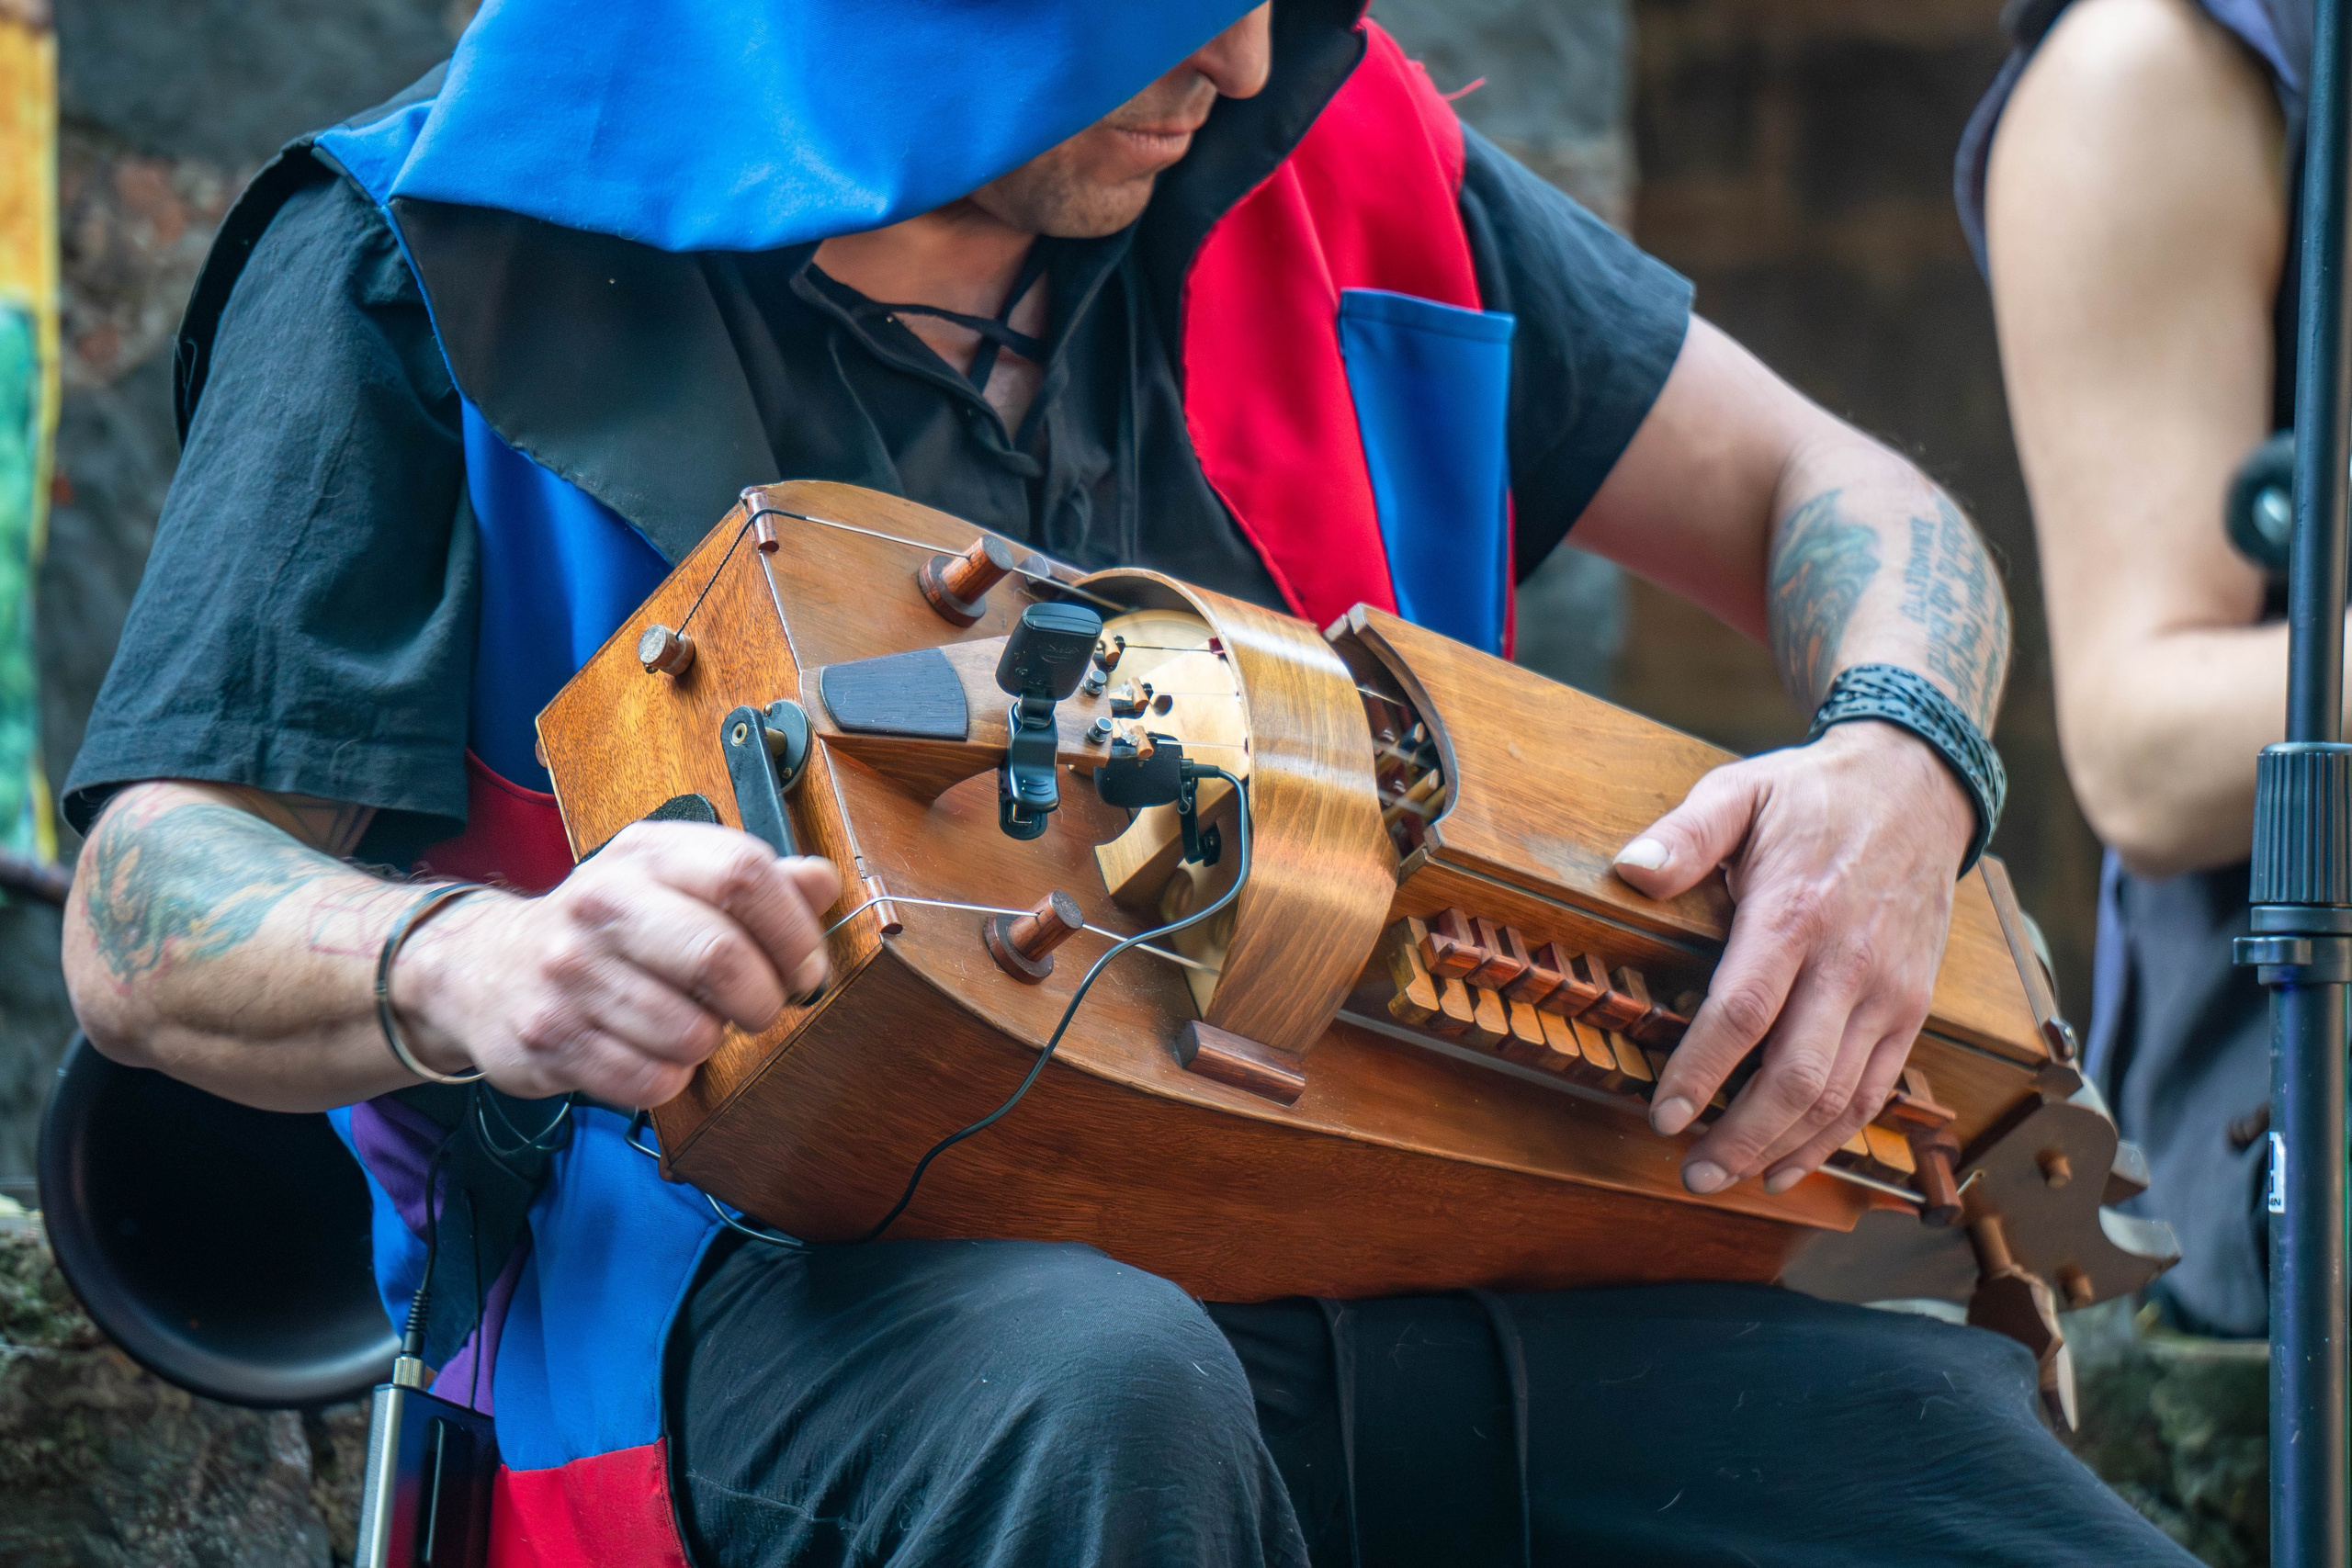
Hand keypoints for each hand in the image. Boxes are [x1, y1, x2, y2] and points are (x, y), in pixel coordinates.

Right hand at [391, 822, 841, 1105]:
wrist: (483, 967)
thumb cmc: (607, 927)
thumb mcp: (673, 880)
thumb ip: (754, 882)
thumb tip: (823, 883)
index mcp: (647, 853)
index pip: (744, 874)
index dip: (793, 930)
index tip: (805, 967)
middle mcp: (601, 902)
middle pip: (720, 957)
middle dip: (762, 1000)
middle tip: (759, 1010)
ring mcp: (568, 971)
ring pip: (690, 1031)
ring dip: (710, 1042)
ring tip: (690, 1024)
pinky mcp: (548, 1037)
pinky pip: (649, 1081)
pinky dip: (668, 1078)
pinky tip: (649, 1052)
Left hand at [1610, 720, 1971, 1195]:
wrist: (1920, 789)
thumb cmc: (1815, 796)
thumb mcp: (1743, 791)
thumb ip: (1686, 833)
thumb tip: (1629, 868)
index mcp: (1795, 912)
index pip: (1743, 1012)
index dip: (1700, 1073)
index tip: (1661, 1115)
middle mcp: (1848, 963)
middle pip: (1796, 1075)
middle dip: (1739, 1135)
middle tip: (1690, 1173)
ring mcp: (1888, 992)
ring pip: (1839, 1096)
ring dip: (1783, 1148)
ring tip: (1729, 1177)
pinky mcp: (1912, 1008)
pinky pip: (1877, 1089)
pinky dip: (1834, 1136)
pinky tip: (1790, 1161)